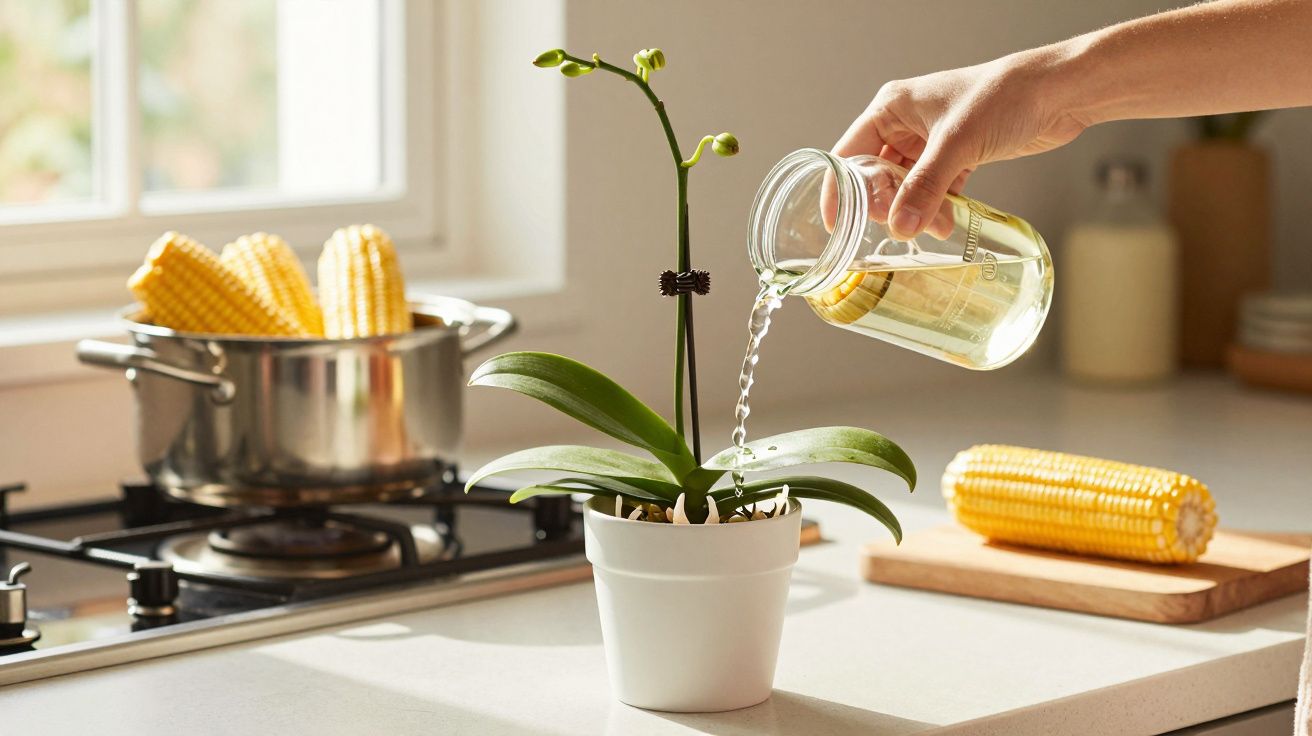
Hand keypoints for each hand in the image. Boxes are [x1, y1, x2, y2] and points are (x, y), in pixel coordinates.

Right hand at [834, 51, 1087, 238]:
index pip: (849, 153)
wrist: (1057, 93)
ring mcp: (931, 141)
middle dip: (886, 204)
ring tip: (932, 227)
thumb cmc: (1004, 96)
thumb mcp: (956, 144)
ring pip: (908, 186)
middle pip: (877, 174)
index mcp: (892, 107)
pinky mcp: (957, 155)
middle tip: (896, 227)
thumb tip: (900, 227)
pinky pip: (935, 189)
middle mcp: (906, 123)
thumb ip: (925, 188)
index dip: (840, 190)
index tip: (838, 225)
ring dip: (916, 209)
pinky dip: (938, 207)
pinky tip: (946, 222)